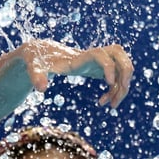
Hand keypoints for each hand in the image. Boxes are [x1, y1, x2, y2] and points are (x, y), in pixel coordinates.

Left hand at [18, 40, 132, 107]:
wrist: (42, 53)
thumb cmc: (37, 59)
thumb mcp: (34, 67)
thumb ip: (36, 76)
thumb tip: (41, 89)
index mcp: (78, 56)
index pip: (101, 54)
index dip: (108, 66)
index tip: (108, 83)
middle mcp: (92, 55)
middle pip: (120, 54)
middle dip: (125, 74)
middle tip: (118, 95)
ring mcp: (97, 61)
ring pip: (122, 66)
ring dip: (123, 85)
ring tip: (111, 105)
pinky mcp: (98, 68)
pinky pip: (117, 76)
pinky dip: (115, 89)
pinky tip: (102, 102)